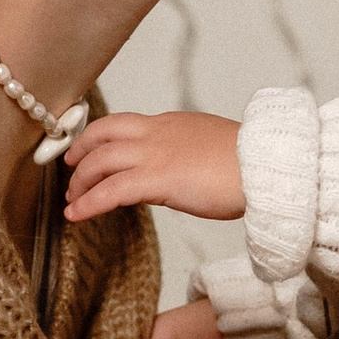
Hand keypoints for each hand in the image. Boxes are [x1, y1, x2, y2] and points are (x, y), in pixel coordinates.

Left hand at [63, 111, 244, 224]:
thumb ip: (185, 154)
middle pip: (103, 135)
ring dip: (81, 182)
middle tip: (70, 173)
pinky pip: (111, 190)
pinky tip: (76, 215)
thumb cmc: (251, 164)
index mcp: (172, 124)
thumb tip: (175, 171)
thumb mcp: (210, 149)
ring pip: (100, 161)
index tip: (88, 149)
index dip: (99, 136)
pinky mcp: (158, 179)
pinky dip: (88, 202)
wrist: (268, 166)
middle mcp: (158, 133)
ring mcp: (156, 155)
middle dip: (81, 153)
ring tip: (71, 202)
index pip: (124, 123)